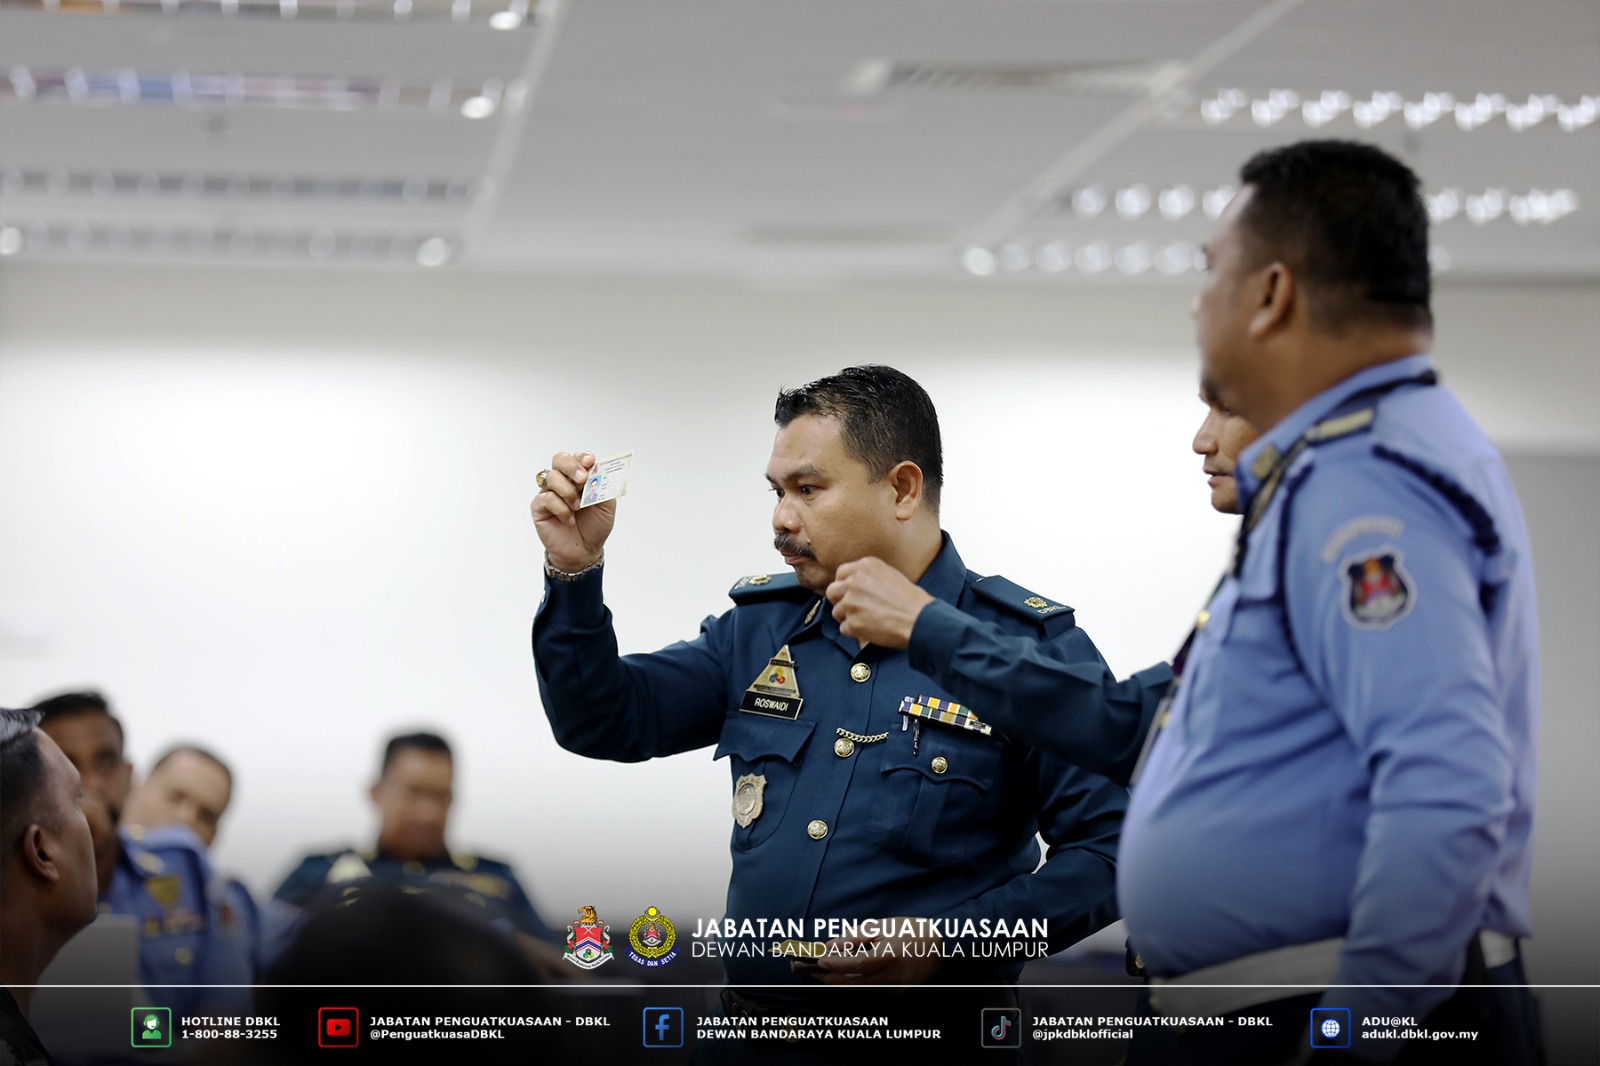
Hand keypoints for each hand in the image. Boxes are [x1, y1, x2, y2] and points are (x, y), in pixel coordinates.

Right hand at [530, 451, 614, 571]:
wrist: (584, 551)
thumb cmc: (594, 527)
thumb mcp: (607, 505)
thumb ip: (603, 486)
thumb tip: (598, 470)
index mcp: (580, 478)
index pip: (577, 458)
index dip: (582, 457)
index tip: (590, 462)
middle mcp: (563, 482)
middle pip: (559, 459)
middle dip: (571, 466)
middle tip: (582, 479)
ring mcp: (549, 493)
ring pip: (552, 477)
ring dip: (568, 491)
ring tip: (577, 507)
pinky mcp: (539, 507)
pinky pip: (546, 498)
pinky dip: (560, 508)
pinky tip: (568, 519)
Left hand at [810, 918, 944, 986]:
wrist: (941, 947)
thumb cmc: (912, 932)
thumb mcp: (883, 927)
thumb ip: (857, 937)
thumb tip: (833, 945)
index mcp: (889, 955)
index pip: (856, 965)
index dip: (836, 965)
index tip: (820, 961)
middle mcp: (892, 976)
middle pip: (855, 982)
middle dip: (832, 978)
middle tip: (814, 972)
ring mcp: (895, 987)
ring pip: (860, 988)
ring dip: (840, 982)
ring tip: (824, 975)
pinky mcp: (897, 992)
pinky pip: (870, 989)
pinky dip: (855, 983)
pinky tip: (845, 976)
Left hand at [825, 558, 934, 648]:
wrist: (919, 619)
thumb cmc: (911, 600)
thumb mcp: (890, 575)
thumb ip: (869, 576)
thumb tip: (854, 584)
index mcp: (865, 566)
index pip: (841, 573)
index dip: (844, 585)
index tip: (849, 592)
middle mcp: (854, 581)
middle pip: (832, 591)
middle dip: (839, 600)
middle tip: (852, 608)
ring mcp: (851, 602)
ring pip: (836, 611)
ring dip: (848, 617)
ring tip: (866, 620)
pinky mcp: (852, 622)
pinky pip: (844, 628)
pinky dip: (854, 631)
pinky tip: (869, 630)